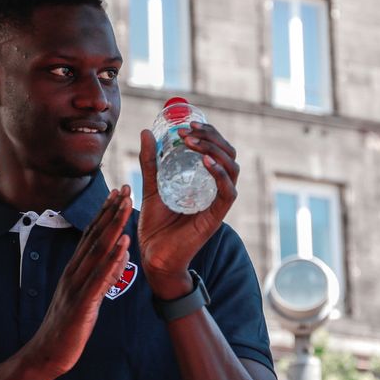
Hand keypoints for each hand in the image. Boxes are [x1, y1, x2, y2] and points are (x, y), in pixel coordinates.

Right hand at [23, 187, 132, 377]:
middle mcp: (74, 272)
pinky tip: (123, 245)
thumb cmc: (68, 326)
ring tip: (126, 207)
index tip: (116, 194)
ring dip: (113, 227)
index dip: (104, 214)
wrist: (48, 353)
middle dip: (111, 212)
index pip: (91, 236)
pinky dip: (111, 259)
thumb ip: (104, 275)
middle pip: (94, 237)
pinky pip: (98, 278)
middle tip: (124, 189)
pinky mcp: (82, 303)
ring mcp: (76, 286)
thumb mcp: (88, 296)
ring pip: (97, 251)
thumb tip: (121, 256)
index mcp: (75, 270)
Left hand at [138, 122, 239, 296]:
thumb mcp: (152, 186)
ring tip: (193, 142)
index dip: (208, 133)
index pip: (217, 149)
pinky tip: (205, 162)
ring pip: (232, 169)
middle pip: (228, 155)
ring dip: (214, 151)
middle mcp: (215, 189)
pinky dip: (220, 175)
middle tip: (188, 130)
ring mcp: (217, 202)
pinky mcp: (216, 217)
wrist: (153, 256)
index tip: (187, 123)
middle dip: (212, 137)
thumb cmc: (156, 225)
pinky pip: (228, 193)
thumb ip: (150, 161)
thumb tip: (146, 131)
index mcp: (204, 180)